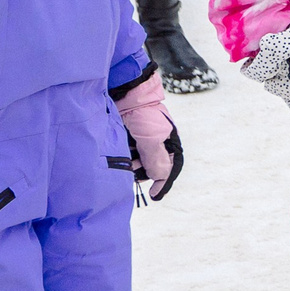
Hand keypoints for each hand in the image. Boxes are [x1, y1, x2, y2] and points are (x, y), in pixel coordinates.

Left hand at [113, 70, 182, 199]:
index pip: (170, 168)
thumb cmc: (143, 115)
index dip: (164, 184)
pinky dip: (124, 156)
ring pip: (138, 162)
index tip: (154, 196)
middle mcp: (157, 143)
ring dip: (132, 164)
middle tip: (132, 170)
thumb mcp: (152, 138)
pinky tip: (119, 152)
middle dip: (143, 171)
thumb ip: (156, 159)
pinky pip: (128, 154)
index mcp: (169, 143)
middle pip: (152, 167)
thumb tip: (159, 177)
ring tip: (124, 158)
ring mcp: (142, 140)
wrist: (125, 94)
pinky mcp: (129, 137)